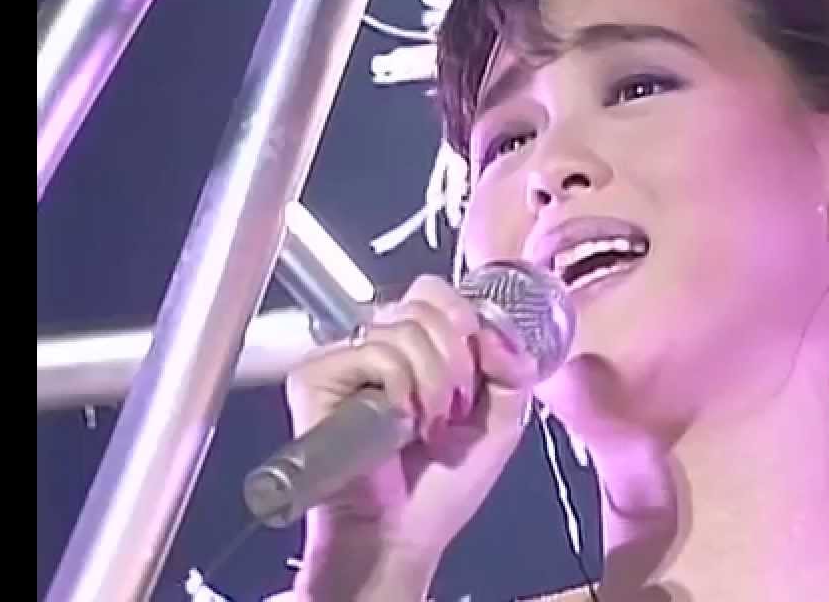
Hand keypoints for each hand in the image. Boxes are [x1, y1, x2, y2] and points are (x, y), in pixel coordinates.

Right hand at [285, 274, 537, 597]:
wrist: (401, 536)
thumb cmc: (438, 489)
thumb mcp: (501, 420)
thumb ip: (512, 368)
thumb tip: (497, 332)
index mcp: (415, 347)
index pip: (434, 292)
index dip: (465, 323)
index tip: (476, 372)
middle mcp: (376, 345)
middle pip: (425, 303)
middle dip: (456, 361)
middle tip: (450, 409)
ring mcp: (344, 358)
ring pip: (405, 328)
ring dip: (432, 384)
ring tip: (426, 426)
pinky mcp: (316, 376)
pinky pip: (376, 353)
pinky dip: (401, 391)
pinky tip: (399, 425)